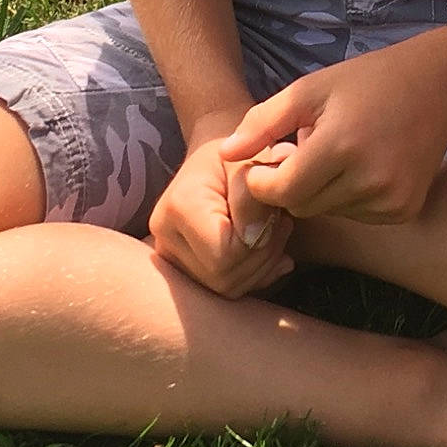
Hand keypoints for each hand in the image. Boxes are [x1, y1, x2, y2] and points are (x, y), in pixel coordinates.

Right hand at [146, 137, 295, 298]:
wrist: (220, 162)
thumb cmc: (239, 156)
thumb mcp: (252, 163)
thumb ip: (253, 197)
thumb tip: (254, 238)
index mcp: (178, 206)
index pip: (224, 255)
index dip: (258, 243)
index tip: (275, 215)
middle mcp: (164, 236)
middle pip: (223, 277)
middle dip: (264, 255)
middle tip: (281, 223)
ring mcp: (170, 257)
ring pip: (225, 288)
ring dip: (263, 264)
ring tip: (274, 230)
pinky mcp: (183, 270)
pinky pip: (225, 290)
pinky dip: (255, 275)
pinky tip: (268, 249)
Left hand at [216, 52, 446, 223]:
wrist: (438, 87)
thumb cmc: (366, 82)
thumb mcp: (309, 90)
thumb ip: (263, 123)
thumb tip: (225, 156)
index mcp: (341, 145)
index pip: (282, 191)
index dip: (264, 181)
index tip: (265, 161)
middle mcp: (369, 179)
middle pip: (302, 206)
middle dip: (292, 185)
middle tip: (304, 151)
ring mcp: (391, 199)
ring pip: (328, 212)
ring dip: (321, 192)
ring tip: (336, 154)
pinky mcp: (404, 210)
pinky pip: (357, 216)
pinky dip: (349, 198)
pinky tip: (361, 167)